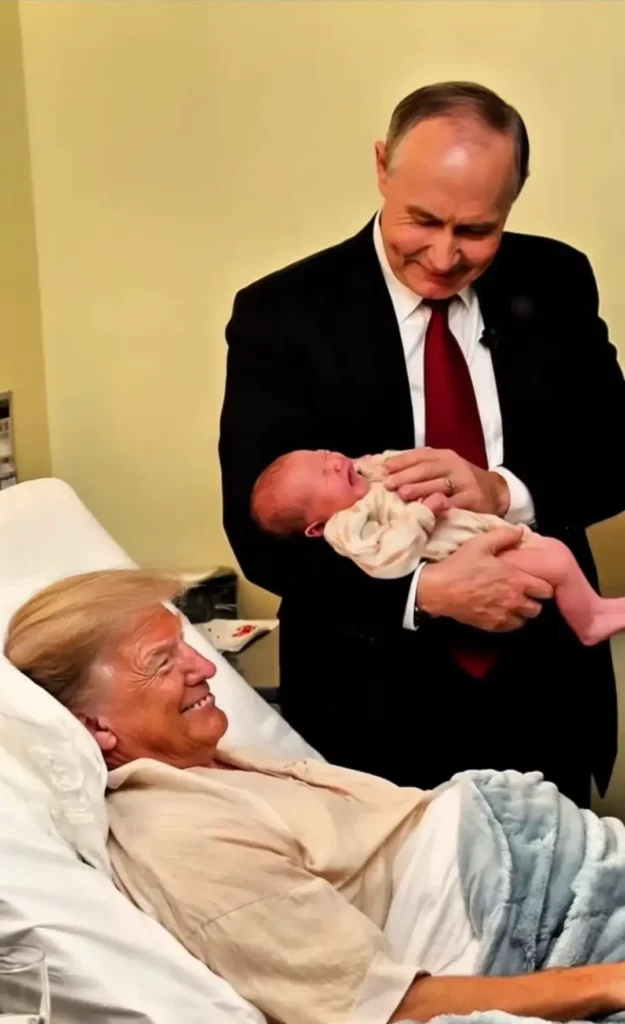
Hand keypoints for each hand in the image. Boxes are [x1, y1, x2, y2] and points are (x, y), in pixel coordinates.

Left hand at [385, 448, 509, 515]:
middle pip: (428, 469)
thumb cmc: (461, 482)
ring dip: (420, 489)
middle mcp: (454, 466)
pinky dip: (440, 504)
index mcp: (444, 456)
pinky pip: (455, 502)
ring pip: (439, 484)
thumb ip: (421, 469)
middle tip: (388, 484)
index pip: (420, 455)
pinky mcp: (473, 499)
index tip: (384, 468)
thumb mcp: (443, 469)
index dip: (402, 461)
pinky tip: (428, 508)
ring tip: (403, 494)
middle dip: (406, 476)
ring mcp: (465, 482)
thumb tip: (388, 470)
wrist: (496, 491)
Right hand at [417, 526, 552, 631]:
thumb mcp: (481, 543)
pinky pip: (511, 627)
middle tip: (523, 593)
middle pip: (538, 608)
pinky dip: (509, 621)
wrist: (438, 589)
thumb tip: (520, 531)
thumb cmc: (460, 565)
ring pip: (525, 620)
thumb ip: (504, 536)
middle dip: (533, 600)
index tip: (534, 581)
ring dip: (522, 612)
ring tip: (512, 603)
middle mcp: (514, 600)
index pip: (546, 589)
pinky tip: (500, 611)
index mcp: (516, 579)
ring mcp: (504, 615)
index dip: (542, 585)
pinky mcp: (492, 626)